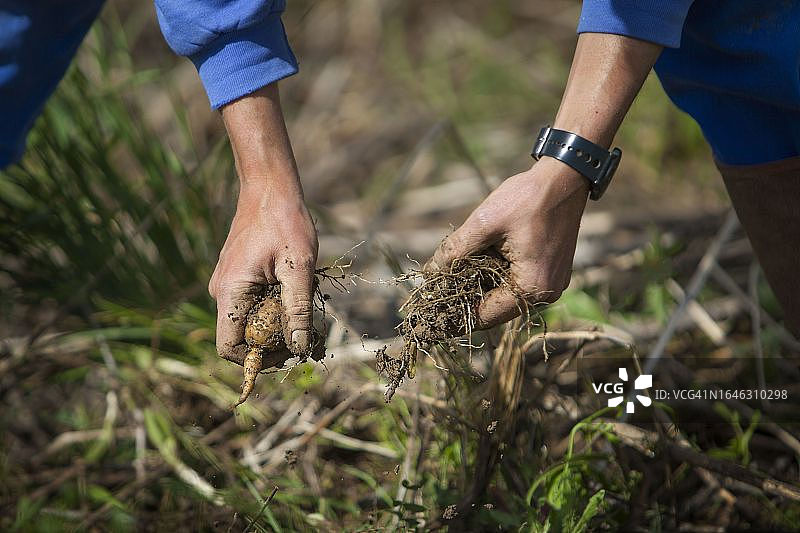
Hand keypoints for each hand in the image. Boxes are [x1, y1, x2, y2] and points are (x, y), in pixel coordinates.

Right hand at [208, 181, 317, 364]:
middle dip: (273, 340)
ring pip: (248, 320)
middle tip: (305, 329)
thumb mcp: (299, 269)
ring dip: (275, 321)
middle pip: (241, 337)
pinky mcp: (236, 276)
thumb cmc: (285, 223)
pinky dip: (272, 305)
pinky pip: (250, 303)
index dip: (258, 359)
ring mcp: (226, 283)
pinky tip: (292, 288)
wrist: (270, 188)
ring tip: (301, 302)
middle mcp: (221, 291)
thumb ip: (298, 311)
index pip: (230, 348)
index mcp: (230, 292)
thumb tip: (300, 348)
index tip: (289, 351)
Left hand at [429, 157, 587, 327]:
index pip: (486, 316)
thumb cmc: (526, 198)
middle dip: (466, 298)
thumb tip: (429, 274)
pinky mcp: (549, 271)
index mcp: (533, 288)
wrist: (565, 177)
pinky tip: (476, 261)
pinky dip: (495, 275)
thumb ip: (455, 251)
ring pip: (504, 295)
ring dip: (480, 285)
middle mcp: (546, 293)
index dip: (456, 316)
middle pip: (495, 308)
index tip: (433, 314)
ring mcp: (550, 283)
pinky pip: (516, 282)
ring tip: (451, 274)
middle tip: (437, 292)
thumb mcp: (484, 223)